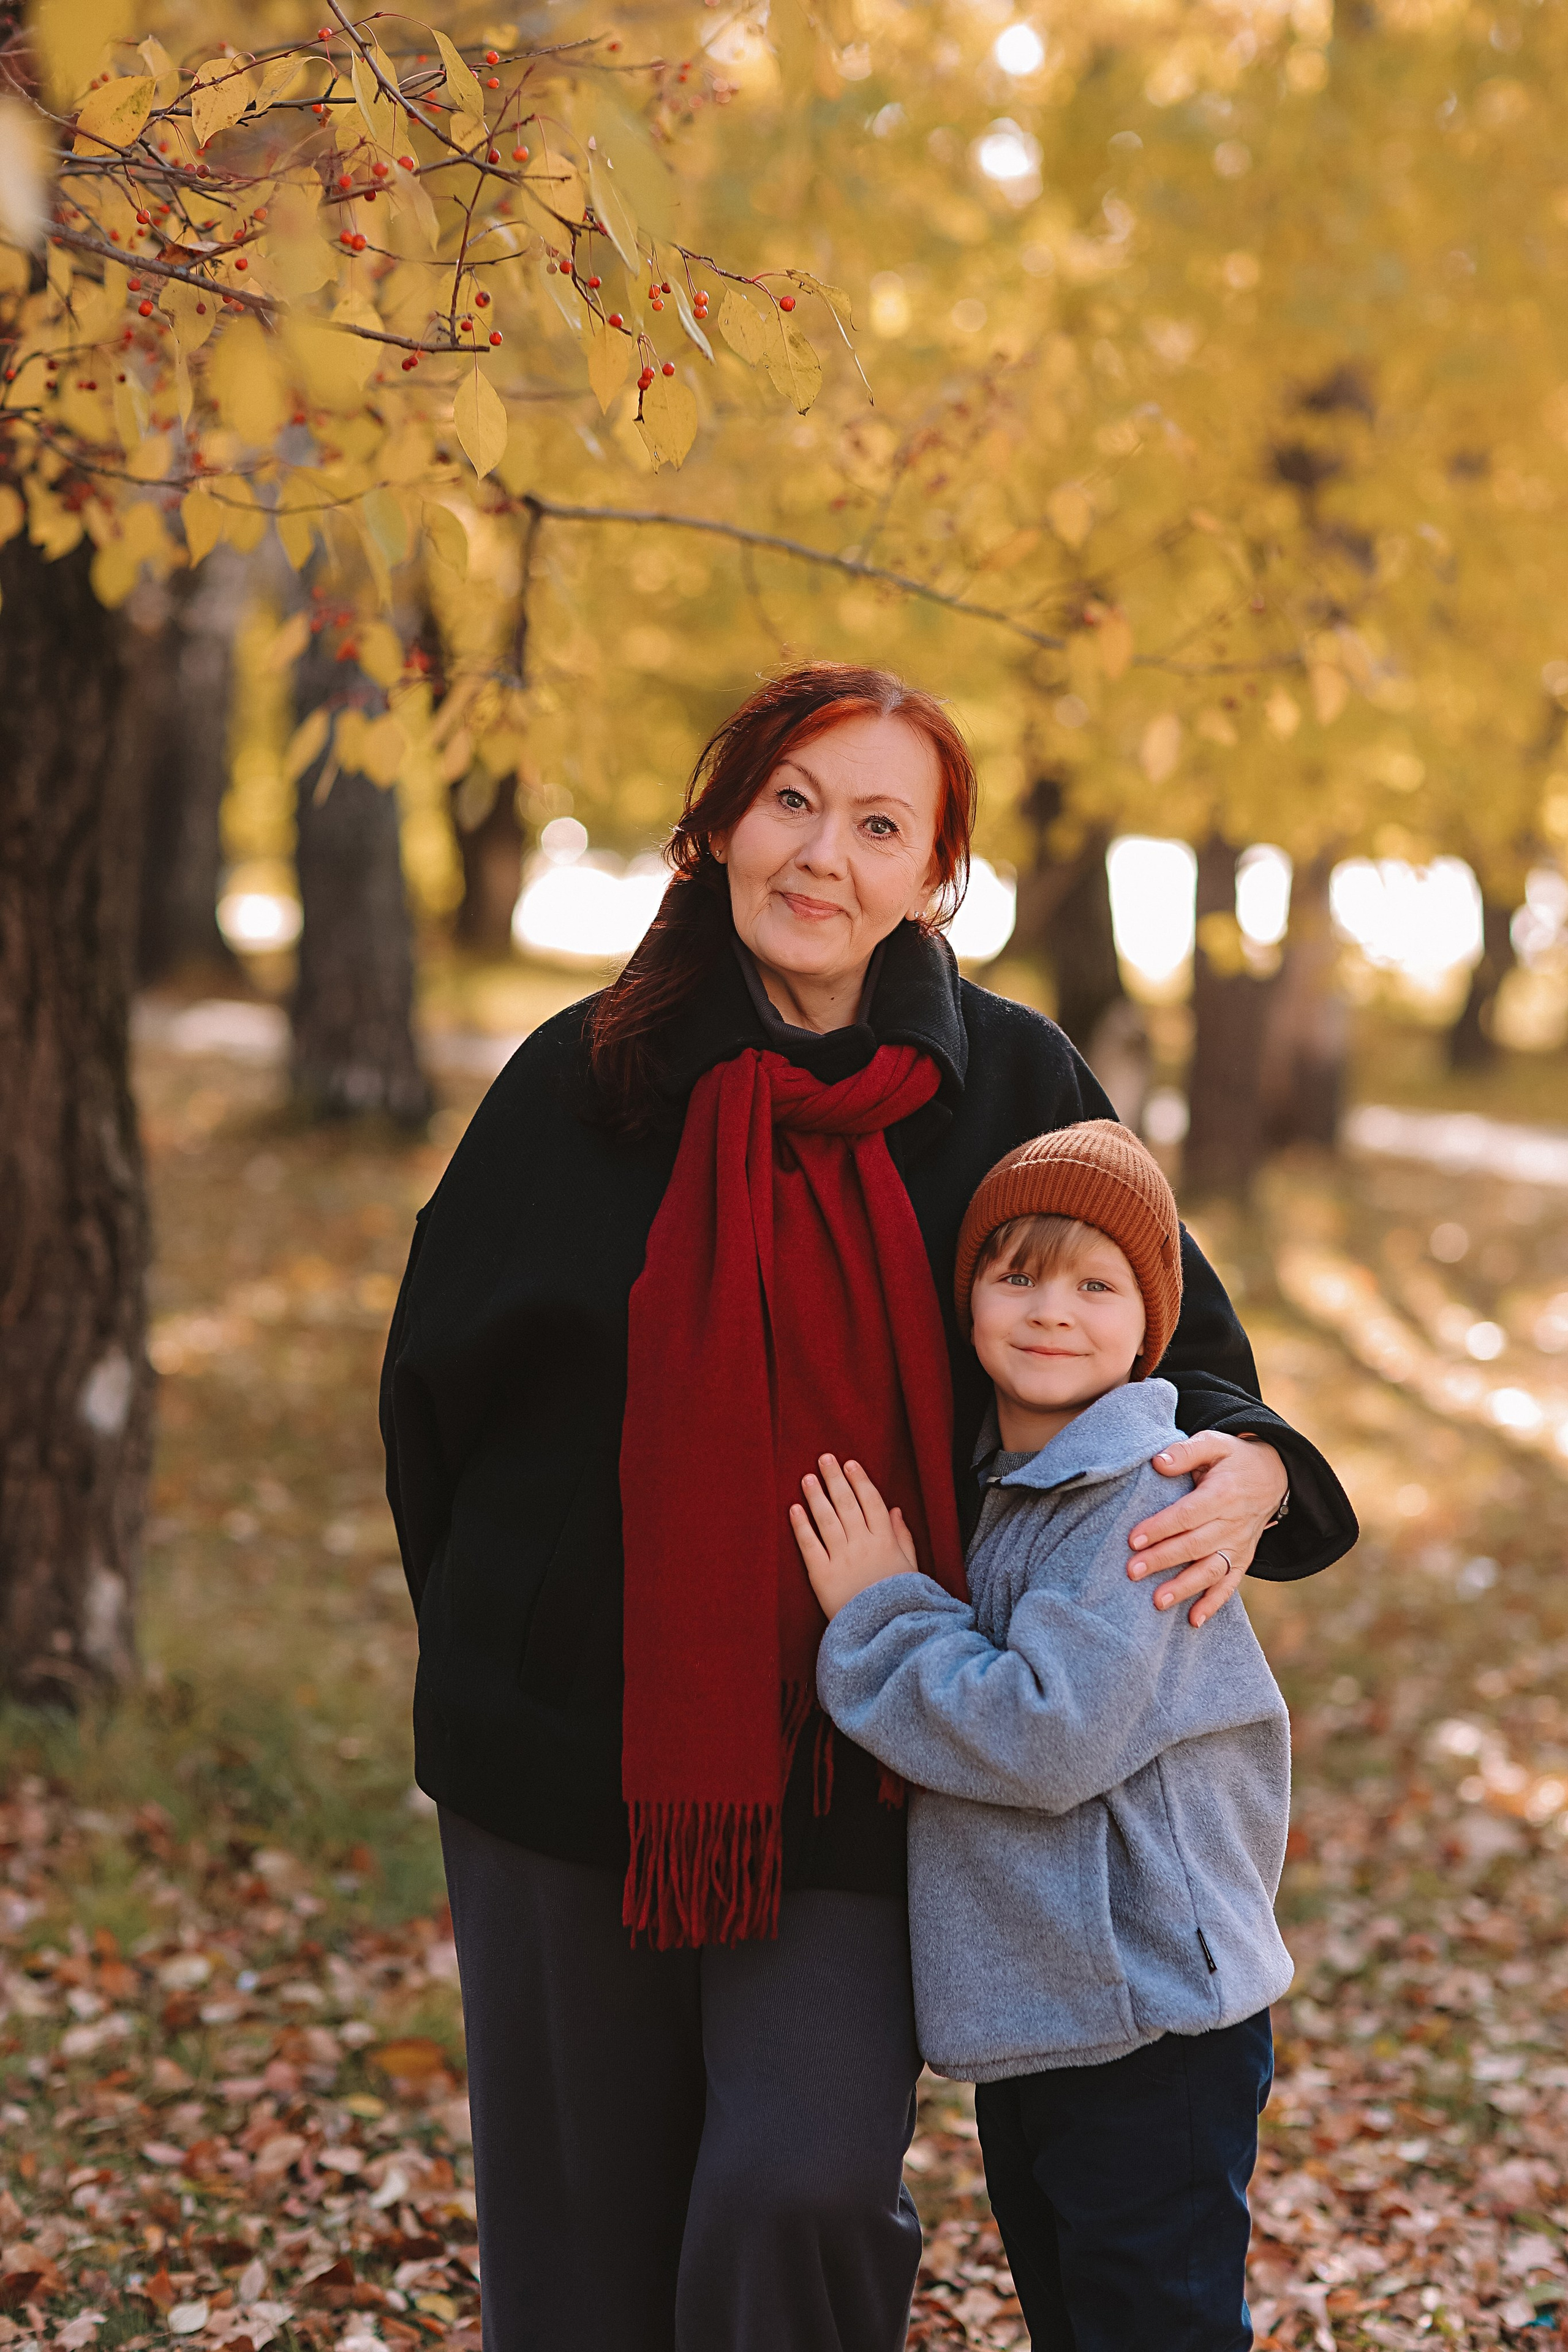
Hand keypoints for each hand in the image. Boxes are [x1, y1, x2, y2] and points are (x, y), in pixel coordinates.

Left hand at [791, 1455, 918, 1621]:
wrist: (885, 1634)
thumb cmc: (901, 1602)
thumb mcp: (911, 1568)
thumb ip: (903, 1537)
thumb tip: (894, 1509)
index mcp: (886, 1543)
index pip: (871, 1503)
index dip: (860, 1481)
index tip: (850, 1464)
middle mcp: (863, 1546)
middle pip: (847, 1505)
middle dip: (835, 1479)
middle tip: (825, 1459)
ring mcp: (841, 1560)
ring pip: (827, 1520)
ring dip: (816, 1496)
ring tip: (807, 1478)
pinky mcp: (822, 1577)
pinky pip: (809, 1546)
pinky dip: (801, 1526)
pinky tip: (794, 1509)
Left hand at [1126, 1433, 1287, 1628]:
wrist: (1273, 1474)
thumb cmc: (1232, 1458)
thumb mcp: (1213, 1442)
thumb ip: (1185, 1451)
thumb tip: (1158, 1463)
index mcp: (1223, 1493)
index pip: (1188, 1514)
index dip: (1160, 1528)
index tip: (1133, 1540)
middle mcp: (1233, 1522)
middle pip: (1194, 1545)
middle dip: (1163, 1560)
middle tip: (1132, 1572)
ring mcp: (1239, 1544)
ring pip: (1211, 1570)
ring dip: (1185, 1588)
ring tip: (1157, 1602)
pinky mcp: (1243, 1558)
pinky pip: (1230, 1584)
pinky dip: (1214, 1603)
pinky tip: (1194, 1620)